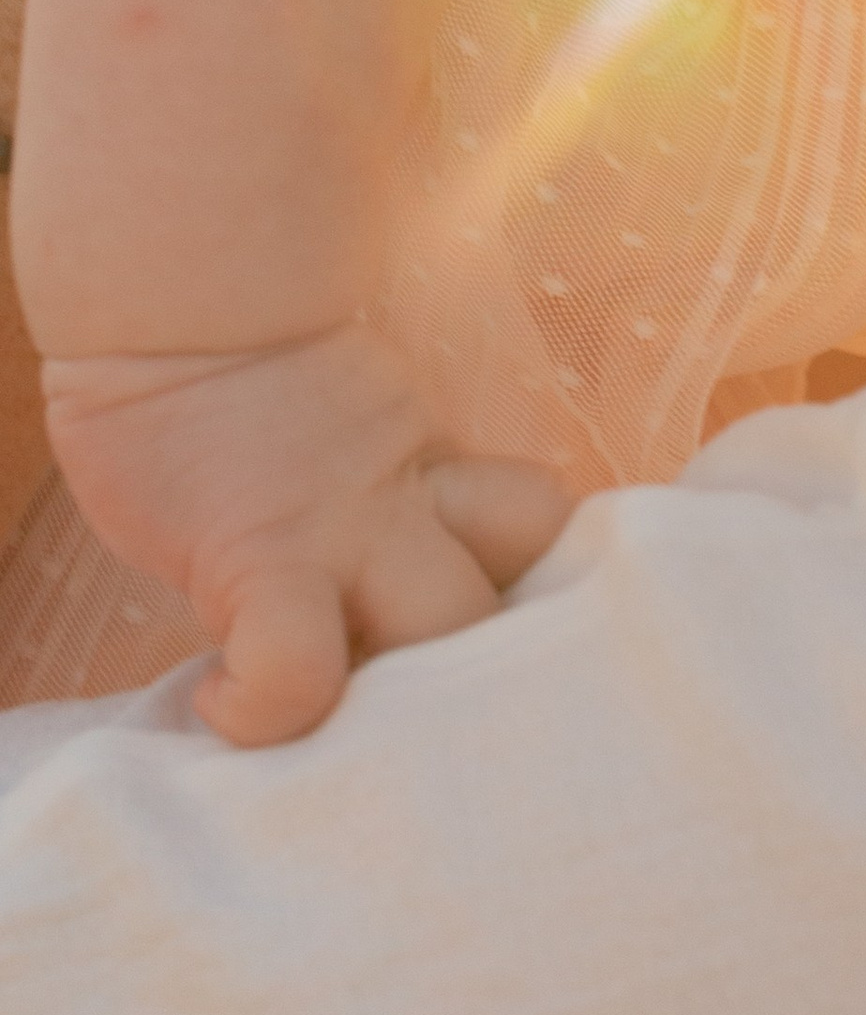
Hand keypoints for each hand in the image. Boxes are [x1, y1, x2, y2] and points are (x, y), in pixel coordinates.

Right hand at [42, 321, 569, 743]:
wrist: (177, 302)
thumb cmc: (241, 363)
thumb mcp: (349, 414)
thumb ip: (388, 467)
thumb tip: (399, 526)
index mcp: (435, 469)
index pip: (538, 527)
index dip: (526, 588)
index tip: (465, 641)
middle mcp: (409, 503)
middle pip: (518, 587)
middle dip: (484, 665)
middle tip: (410, 700)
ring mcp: (343, 534)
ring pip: (447, 625)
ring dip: (404, 696)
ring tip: (338, 712)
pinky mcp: (259, 564)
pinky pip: (296, 671)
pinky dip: (265, 711)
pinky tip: (222, 703)